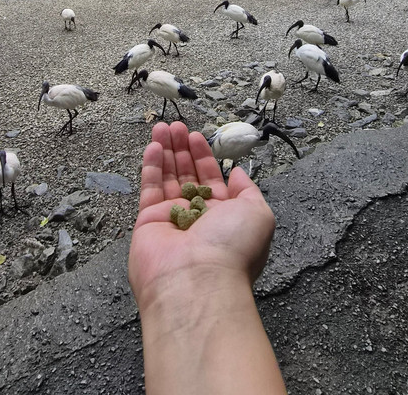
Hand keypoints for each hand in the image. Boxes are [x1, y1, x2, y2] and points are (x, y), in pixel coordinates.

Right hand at [128, 121, 275, 312]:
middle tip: (177, 125)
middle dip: (182, 149)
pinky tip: (153, 145)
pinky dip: (150, 166)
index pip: (212, 180)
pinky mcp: (148, 222)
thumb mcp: (259, 214)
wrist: (197, 282)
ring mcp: (172, 219)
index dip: (205, 157)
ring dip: (165, 151)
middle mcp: (198, 218)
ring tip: (163, 126)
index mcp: (225, 218)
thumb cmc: (233, 249)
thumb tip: (238, 174)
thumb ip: (248, 191)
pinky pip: (149, 188)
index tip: (197, 136)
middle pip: (187, 175)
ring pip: (167, 178)